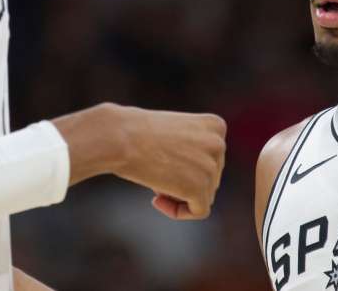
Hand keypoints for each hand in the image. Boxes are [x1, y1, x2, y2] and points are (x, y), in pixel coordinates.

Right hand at [53, 103, 226, 219]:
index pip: (213, 158)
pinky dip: (178, 212)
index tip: (166, 163)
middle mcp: (219, 144)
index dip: (190, 167)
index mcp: (215, 126)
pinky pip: (198, 211)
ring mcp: (211, 166)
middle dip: (185, 181)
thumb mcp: (174, 133)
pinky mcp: (200, 187)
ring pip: (204, 196)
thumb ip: (193, 150)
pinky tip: (156, 200)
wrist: (118, 136)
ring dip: (179, 195)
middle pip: (211, 178)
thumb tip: (195, 177)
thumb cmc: (137, 133)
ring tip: (154, 181)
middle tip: (157, 173)